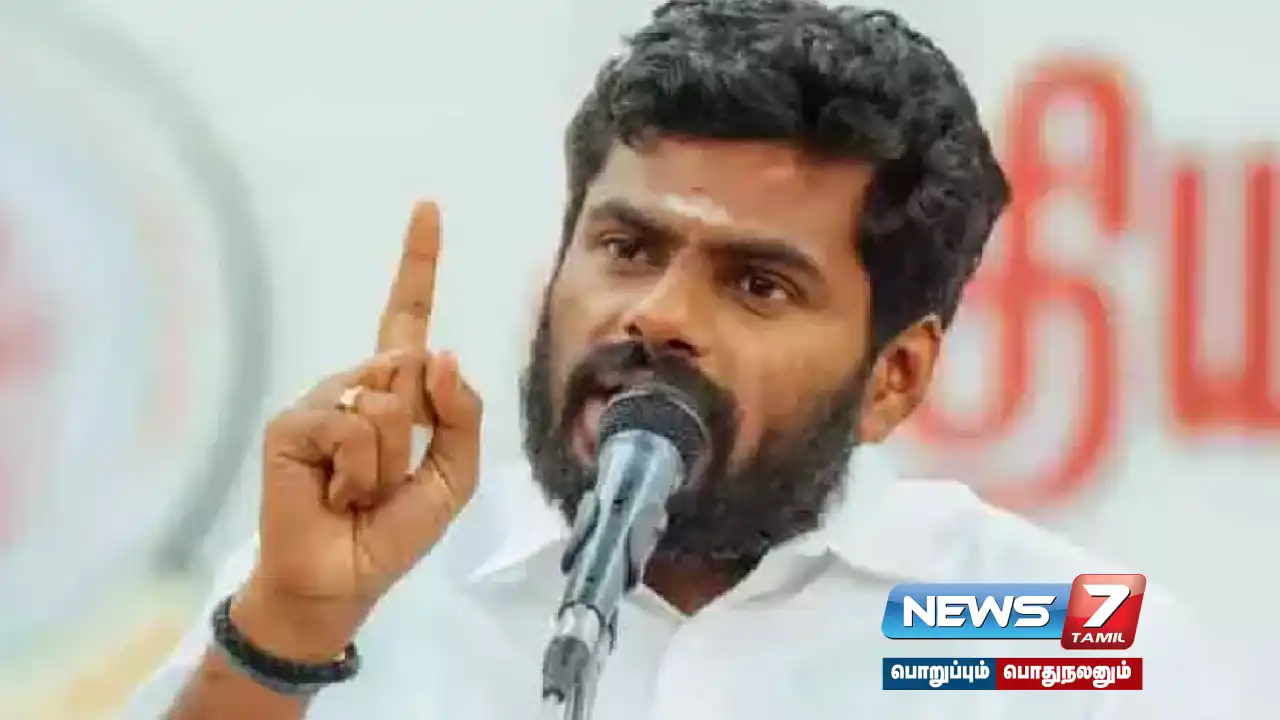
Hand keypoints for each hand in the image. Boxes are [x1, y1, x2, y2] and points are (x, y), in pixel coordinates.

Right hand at [234, 202, 481, 658]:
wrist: (342, 578)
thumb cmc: (395, 529)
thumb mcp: (453, 476)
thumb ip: (462, 416)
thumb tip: (441, 352)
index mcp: (397, 390)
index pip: (409, 317)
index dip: (419, 263)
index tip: (428, 208)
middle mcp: (358, 382)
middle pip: (413, 369)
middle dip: (418, 436)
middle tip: (387, 481)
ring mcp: (323, 397)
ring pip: (388, 400)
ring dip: (390, 461)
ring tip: (360, 489)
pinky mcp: (292, 421)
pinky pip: (353, 424)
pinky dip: (360, 469)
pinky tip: (335, 491)